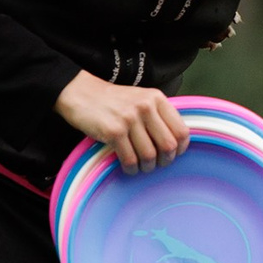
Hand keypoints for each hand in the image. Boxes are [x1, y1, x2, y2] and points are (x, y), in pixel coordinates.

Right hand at [56, 71, 189, 174]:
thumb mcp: (140, 99)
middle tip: (157, 164)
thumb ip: (158, 115)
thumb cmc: (112, 101)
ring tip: (141, 166)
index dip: (180, 148)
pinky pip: (130, 159)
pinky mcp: (113, 131)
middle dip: (165, 161)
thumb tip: (175, 142)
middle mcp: (145, 107)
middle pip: (168, 145)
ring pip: (149, 155)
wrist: (81, 93)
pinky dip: (131, 168)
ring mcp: (129, 119)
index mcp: (156, 98)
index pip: (181, 130)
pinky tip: (129, 168)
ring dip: (146, 167)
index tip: (174, 154)